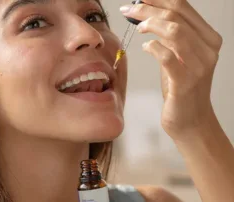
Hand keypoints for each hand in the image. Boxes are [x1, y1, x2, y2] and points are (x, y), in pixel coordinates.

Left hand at [120, 0, 222, 138]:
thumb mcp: (179, 56)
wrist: (190, 119)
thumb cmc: (181, 87)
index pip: (184, 8)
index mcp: (208, 39)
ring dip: (150, 25)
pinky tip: (146, 46)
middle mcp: (207, 49)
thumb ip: (171, 36)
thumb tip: (148, 15)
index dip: (158, 0)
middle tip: (129, 10)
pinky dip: (153, 47)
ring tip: (138, 27)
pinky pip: (167, 56)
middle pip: (176, 17)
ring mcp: (198, 66)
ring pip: (174, 32)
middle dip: (147, 9)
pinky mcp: (185, 82)